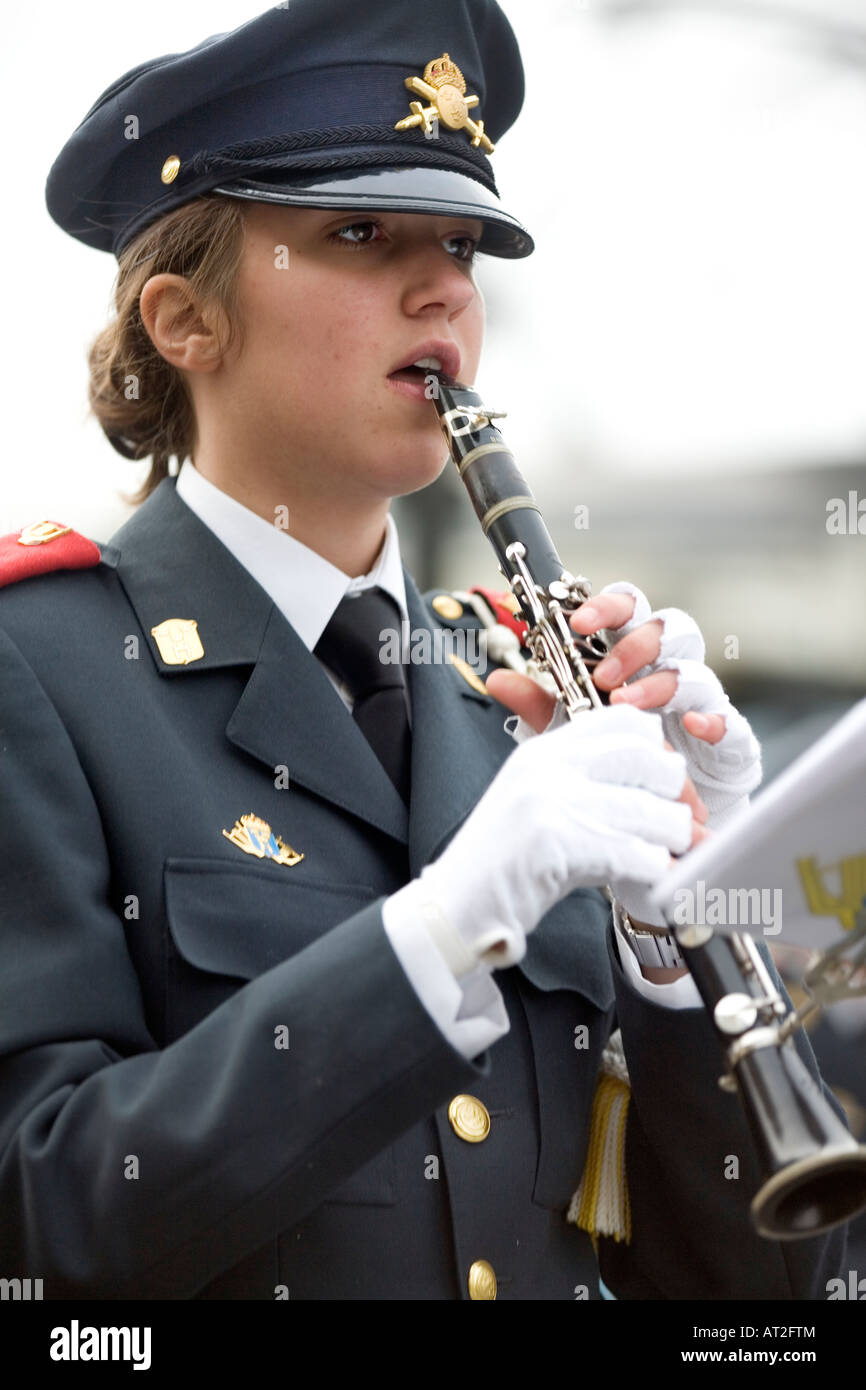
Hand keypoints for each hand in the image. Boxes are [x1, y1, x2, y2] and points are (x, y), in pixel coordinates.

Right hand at [405, 705, 695, 969]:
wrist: (456, 906)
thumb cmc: (501, 864)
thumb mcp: (534, 803)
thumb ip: (580, 783)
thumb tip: (652, 784)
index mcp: (543, 752)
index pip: (619, 720)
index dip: (654, 744)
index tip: (661, 773)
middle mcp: (547, 766)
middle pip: (643, 758)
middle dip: (672, 791)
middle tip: (675, 818)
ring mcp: (551, 801)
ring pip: (647, 809)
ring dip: (670, 836)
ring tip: (670, 852)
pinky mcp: (559, 842)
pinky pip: (634, 852)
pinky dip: (653, 868)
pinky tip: (651, 875)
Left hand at [487, 581, 760, 830]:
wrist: (662, 825)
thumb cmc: (618, 766)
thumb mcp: (573, 734)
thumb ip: (541, 705)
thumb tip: (497, 678)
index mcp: (635, 661)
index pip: (629, 613)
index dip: (608, 607)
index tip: (578, 622)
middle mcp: (672, 674)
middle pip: (670, 628)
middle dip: (636, 644)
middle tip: (603, 674)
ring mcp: (704, 705)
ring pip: (696, 670)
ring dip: (660, 683)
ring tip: (626, 705)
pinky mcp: (730, 743)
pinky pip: (731, 721)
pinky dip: (712, 719)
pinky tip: (691, 726)